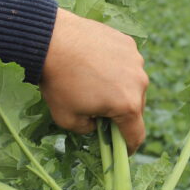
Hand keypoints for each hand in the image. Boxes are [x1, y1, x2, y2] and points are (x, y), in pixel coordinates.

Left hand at [40, 9, 148, 152]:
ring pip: (131, 83)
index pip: (136, 135)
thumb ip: (87, 129)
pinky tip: (95, 63)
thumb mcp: (67, 119)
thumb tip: (95, 124)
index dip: (128, 146)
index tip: (121, 149)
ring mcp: (135, 59)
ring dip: (119, 88)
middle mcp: (139, 81)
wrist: (50, 40)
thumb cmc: (58, 82)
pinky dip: (115, 67)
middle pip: (135, 107)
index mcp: (128, 105)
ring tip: (94, 82)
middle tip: (99, 111)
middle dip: (120, 114)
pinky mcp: (126, 42)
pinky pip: (125, 62)